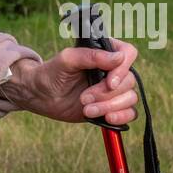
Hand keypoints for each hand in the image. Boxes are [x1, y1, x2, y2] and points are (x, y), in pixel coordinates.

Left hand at [2, 40, 138, 125]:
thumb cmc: (51, 73)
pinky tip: (106, 118)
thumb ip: (90, 56)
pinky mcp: (112, 106)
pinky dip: (121, 117)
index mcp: (103, 53)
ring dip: (110, 106)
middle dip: (106, 94)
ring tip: (87, 110)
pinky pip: (130, 112)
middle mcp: (111, 70)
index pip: (127, 54)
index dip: (122, 69)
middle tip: (84, 98)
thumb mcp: (66, 60)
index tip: (109, 82)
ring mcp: (113, 90)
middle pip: (128, 81)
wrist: (42, 96)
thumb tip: (118, 58)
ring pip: (130, 98)